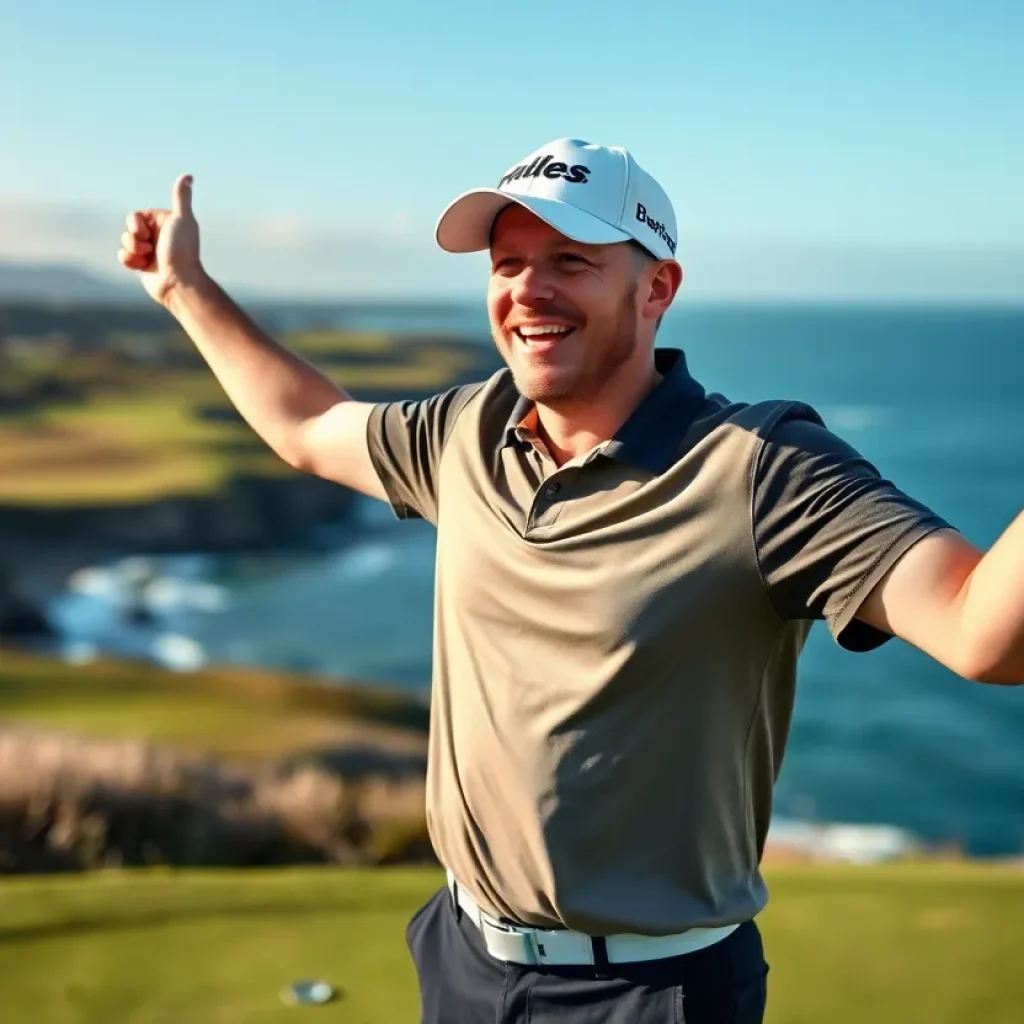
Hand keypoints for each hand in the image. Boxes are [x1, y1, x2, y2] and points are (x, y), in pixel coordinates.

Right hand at [118, 174, 203, 305]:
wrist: (177, 283)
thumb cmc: (181, 251)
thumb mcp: (182, 219)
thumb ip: (181, 198)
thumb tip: (188, 176)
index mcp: (163, 222)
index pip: (135, 216)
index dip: (137, 225)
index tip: (150, 233)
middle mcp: (156, 235)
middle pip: (128, 228)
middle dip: (134, 238)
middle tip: (150, 248)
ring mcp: (149, 250)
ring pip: (125, 242)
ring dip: (133, 250)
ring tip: (149, 259)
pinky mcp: (142, 265)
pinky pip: (123, 256)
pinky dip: (129, 261)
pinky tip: (142, 268)